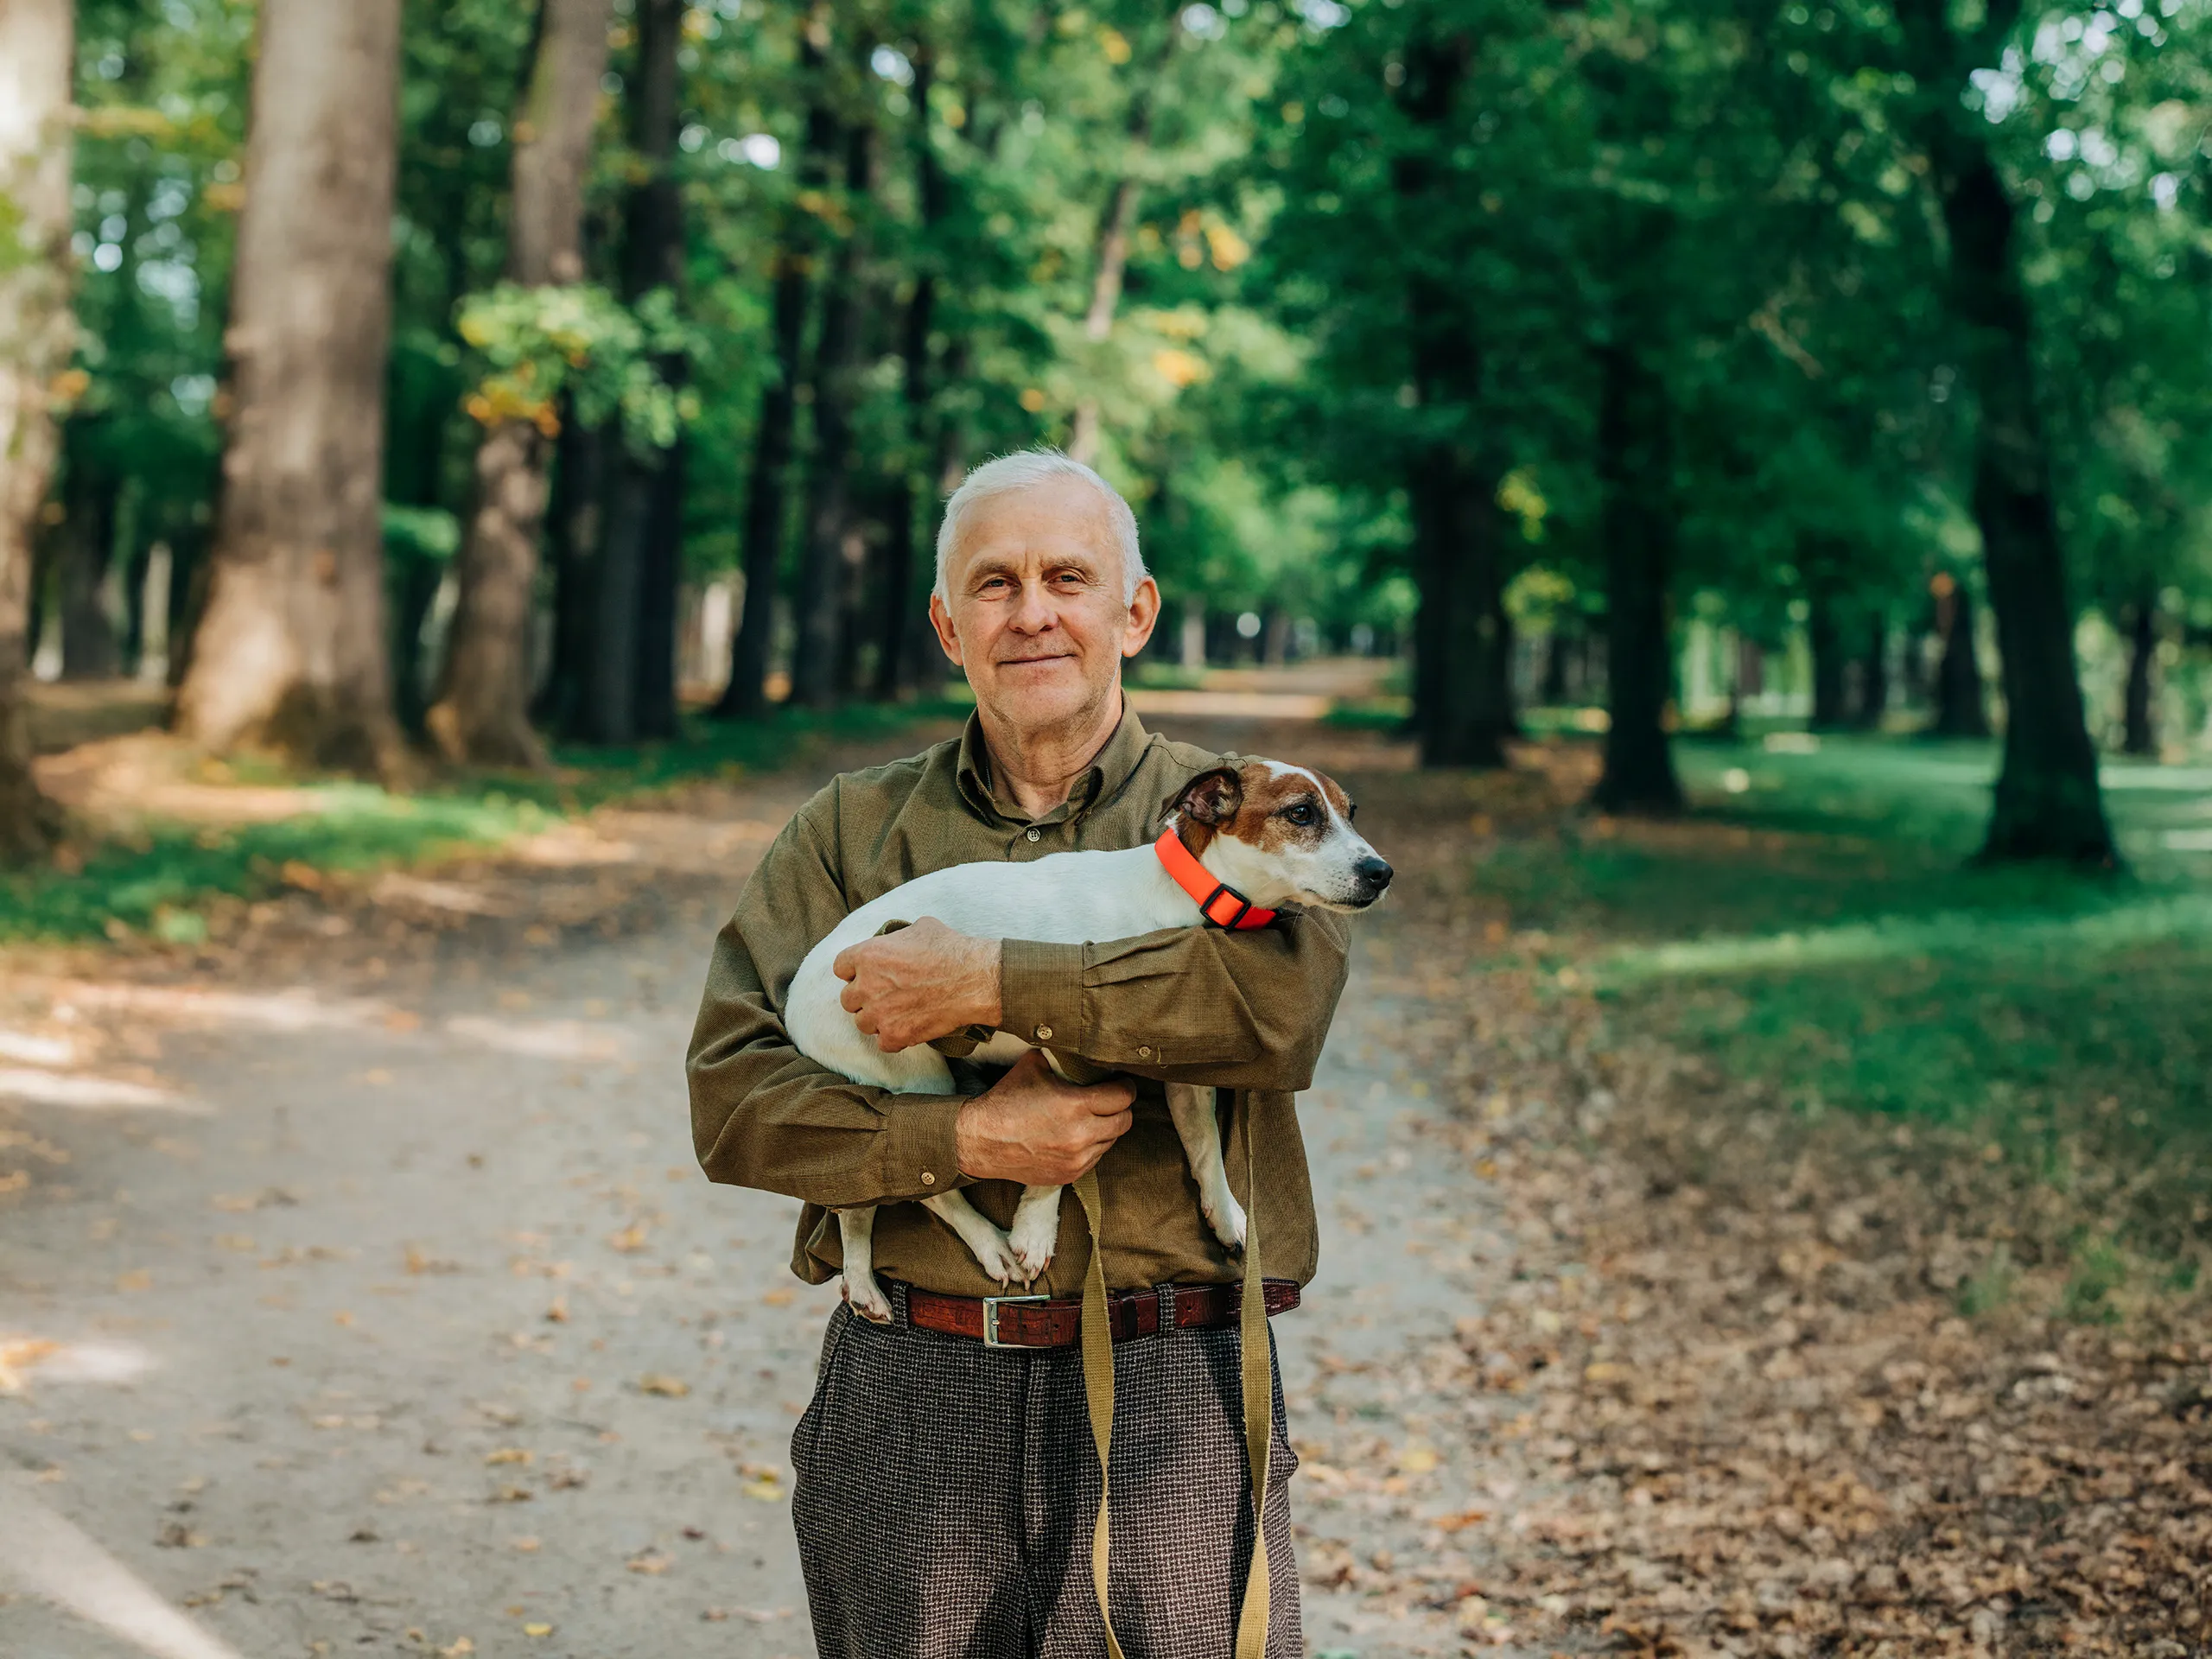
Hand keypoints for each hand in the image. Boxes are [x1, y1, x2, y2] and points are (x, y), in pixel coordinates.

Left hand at [833, 916, 1002, 1052]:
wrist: (972, 979)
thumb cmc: (950, 949)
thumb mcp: (920, 927)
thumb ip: (897, 938)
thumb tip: (898, 941)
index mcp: (867, 955)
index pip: (841, 967)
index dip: (854, 971)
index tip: (866, 975)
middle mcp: (866, 985)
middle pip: (848, 999)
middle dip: (865, 998)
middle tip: (885, 996)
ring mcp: (879, 1013)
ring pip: (863, 1023)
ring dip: (877, 1020)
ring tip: (897, 1014)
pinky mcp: (895, 1035)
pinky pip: (882, 1043)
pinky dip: (894, 1038)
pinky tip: (907, 1029)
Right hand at [955, 1051, 1134, 1185]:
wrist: (979, 1140)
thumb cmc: (1005, 1101)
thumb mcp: (1032, 1066)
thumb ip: (1060, 1058)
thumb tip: (1076, 1046)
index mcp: (1075, 1105)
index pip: (1123, 1097)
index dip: (1126, 1087)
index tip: (1122, 1083)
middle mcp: (1081, 1135)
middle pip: (1125, 1121)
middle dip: (1121, 1108)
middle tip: (1112, 1100)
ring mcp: (1076, 1159)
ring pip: (1111, 1141)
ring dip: (1106, 1129)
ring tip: (1091, 1118)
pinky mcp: (1069, 1175)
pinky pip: (1095, 1159)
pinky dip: (1092, 1147)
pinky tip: (1077, 1136)